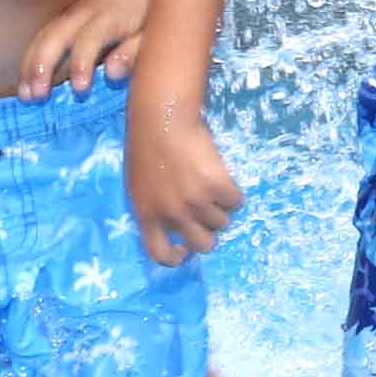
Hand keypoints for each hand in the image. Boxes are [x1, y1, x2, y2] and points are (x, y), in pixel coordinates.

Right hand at [22, 0, 153, 97]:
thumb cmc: (157, 6)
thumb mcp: (157, 29)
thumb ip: (135, 51)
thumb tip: (111, 73)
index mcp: (113, 16)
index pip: (91, 38)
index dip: (82, 63)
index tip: (79, 89)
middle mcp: (88, 12)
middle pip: (56, 35)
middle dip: (42, 64)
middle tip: (35, 96)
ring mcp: (76, 12)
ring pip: (46, 35)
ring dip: (31, 63)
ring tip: (24, 93)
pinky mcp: (71, 16)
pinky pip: (46, 35)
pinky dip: (33, 56)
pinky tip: (27, 78)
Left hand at [125, 110, 243, 267]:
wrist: (163, 118)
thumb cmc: (147, 146)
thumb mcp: (139, 185)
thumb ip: (154, 208)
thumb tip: (174, 226)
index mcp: (147, 215)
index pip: (160, 254)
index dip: (176, 257)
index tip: (185, 249)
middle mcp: (172, 214)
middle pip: (202, 244)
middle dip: (208, 233)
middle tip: (208, 215)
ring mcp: (196, 202)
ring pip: (222, 223)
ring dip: (221, 208)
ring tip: (212, 186)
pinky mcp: (217, 186)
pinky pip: (236, 202)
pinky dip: (233, 193)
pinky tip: (222, 177)